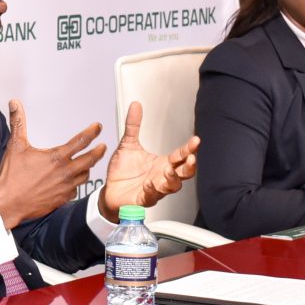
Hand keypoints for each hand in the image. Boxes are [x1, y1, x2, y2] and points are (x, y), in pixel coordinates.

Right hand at [0, 100, 105, 229]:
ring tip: (88, 163)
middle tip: (103, 146)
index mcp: (56, 157)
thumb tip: (15, 104)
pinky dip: (76, 184)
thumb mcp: (15, 146)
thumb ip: (18, 122)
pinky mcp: (62, 199)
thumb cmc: (12, 177)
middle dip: (99, 151)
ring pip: (84, 175)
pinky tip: (72, 182)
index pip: (80, 141)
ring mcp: (65, 187)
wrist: (9, 203)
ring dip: (88, 168)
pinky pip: (75, 190)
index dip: (91, 132)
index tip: (97, 127)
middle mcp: (65, 172)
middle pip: (90, 159)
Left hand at [98, 102, 198, 220]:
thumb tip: (136, 106)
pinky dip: (152, 190)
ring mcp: (154, 189)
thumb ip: (133, 126)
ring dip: (172, 180)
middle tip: (191, 158)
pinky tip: (149, 183)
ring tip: (168, 171)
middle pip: (183, 174)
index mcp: (162, 164)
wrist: (109, 191)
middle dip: (189, 167)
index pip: (180, 155)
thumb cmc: (122, 172)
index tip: (196, 140)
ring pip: (171, 187)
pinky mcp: (143, 199)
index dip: (189, 149)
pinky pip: (151, 197)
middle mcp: (161, 177)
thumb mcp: (128, 145)